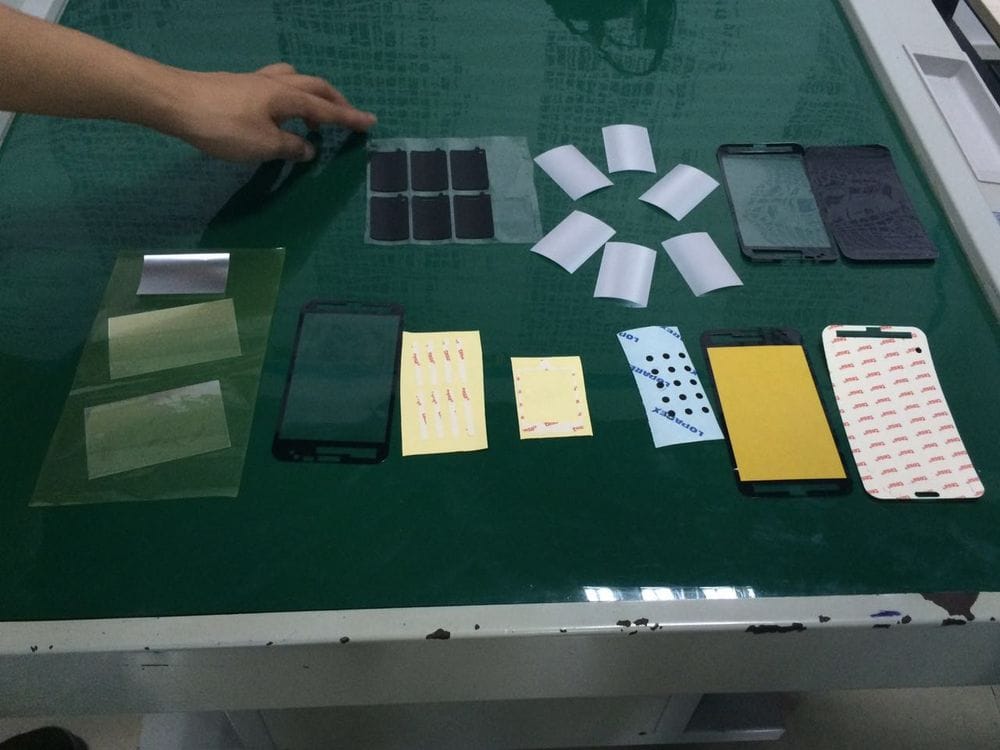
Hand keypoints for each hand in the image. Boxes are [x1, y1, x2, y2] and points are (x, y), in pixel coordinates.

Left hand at [160, 62, 376, 161]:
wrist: (174, 102)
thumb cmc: (222, 126)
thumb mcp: (263, 145)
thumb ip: (290, 147)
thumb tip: (308, 148)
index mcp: (287, 98)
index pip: (326, 109)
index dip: (349, 117)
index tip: (371, 122)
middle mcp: (275, 84)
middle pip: (314, 87)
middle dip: (334, 101)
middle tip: (346, 117)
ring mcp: (255, 82)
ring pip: (293, 80)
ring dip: (309, 96)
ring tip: (311, 118)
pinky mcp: (237, 86)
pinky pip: (273, 86)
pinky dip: (287, 97)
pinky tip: (277, 113)